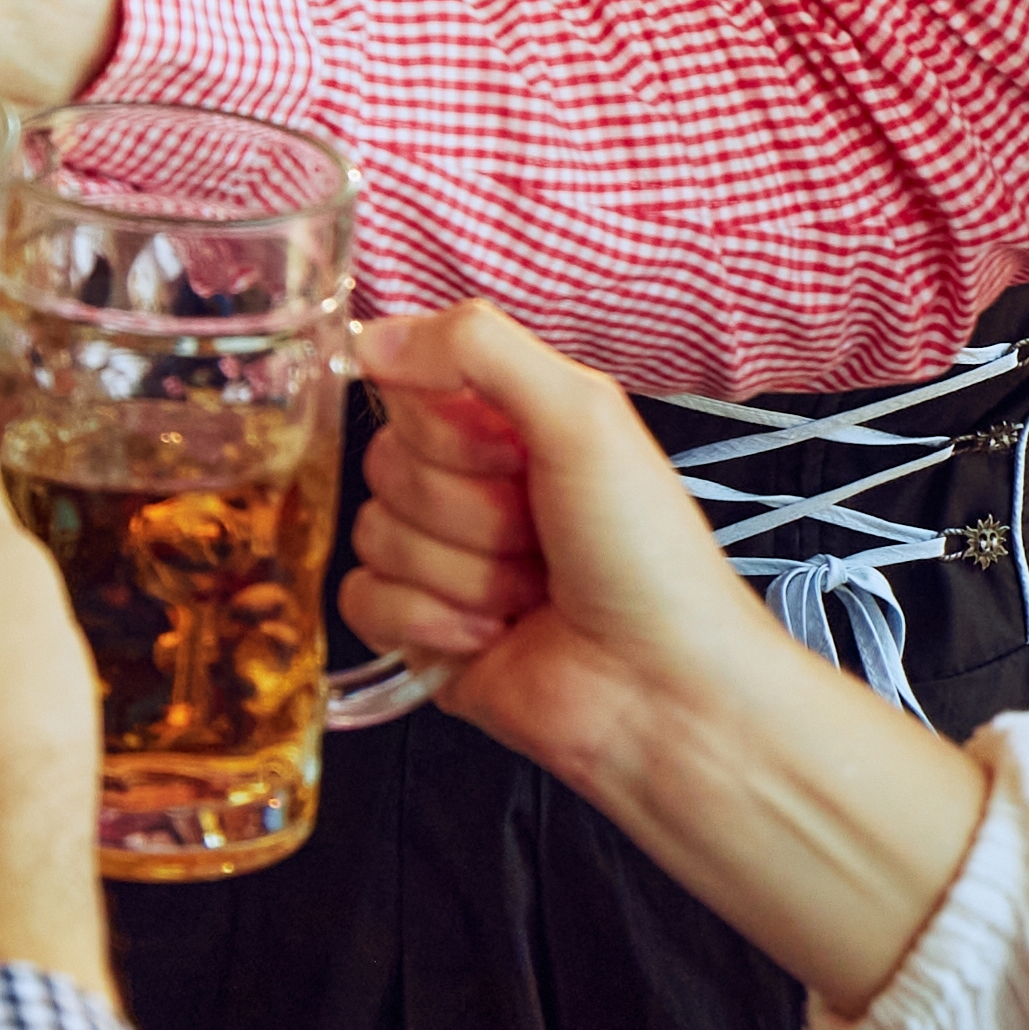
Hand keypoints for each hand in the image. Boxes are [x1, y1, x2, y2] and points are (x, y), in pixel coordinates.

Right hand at [344, 303, 755, 804]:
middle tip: (538, 537)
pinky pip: (363, 600)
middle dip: (466, 510)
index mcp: (508, 424)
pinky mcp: (422, 631)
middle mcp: (472, 487)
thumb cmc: (650, 557)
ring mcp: (444, 561)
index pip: (407, 387)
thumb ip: (478, 347)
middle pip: (385, 465)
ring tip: (531, 593)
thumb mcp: (585, 416)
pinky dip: (426, 620)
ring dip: (461, 573)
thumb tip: (371, 335)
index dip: (449, 430)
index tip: (513, 458)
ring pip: (375, 534)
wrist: (665, 693)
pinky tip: (490, 636)